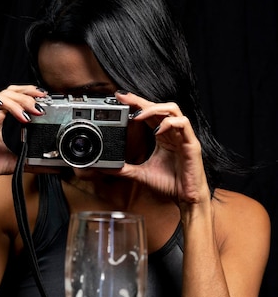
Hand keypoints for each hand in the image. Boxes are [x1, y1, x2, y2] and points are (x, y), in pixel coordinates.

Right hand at [0, 85, 47, 185]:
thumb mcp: (11, 162)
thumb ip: (29, 162)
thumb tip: (52, 168)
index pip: (13, 98)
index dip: (27, 94)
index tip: (43, 98)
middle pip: (6, 94)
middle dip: (24, 98)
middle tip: (38, 108)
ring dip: (11, 102)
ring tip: (24, 114)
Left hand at [114, 91, 210, 206]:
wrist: (185, 198)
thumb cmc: (169, 184)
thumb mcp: (141, 174)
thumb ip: (124, 169)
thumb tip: (105, 168)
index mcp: (163, 136)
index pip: (149, 113)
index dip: (136, 104)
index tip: (120, 98)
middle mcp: (173, 133)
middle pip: (159, 107)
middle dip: (141, 101)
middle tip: (124, 98)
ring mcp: (183, 136)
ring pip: (172, 110)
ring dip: (154, 109)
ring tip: (138, 116)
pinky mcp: (191, 144)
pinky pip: (183, 124)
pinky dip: (169, 123)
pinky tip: (157, 130)